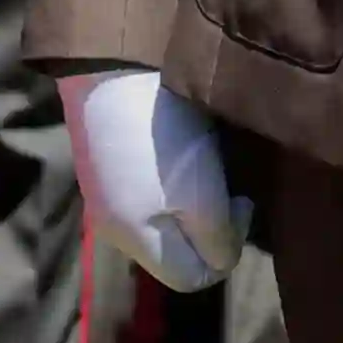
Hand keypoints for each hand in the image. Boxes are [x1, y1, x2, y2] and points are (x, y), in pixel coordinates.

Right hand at [62, 68, 251, 291]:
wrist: (110, 63)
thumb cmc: (162, 136)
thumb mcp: (202, 199)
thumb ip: (218, 243)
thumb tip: (221, 259)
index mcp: (133, 240)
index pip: (193, 278)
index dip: (228, 251)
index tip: (240, 203)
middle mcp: (112, 224)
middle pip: (176, 247)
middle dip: (209, 223)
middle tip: (224, 183)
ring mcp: (102, 190)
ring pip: (162, 216)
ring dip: (191, 198)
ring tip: (202, 160)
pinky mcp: (102, 159)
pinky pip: (146, 188)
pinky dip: (169, 176)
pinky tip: (175, 143)